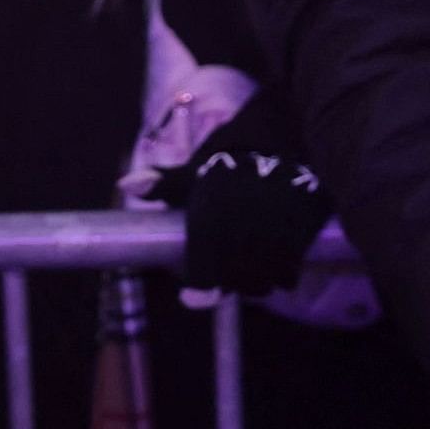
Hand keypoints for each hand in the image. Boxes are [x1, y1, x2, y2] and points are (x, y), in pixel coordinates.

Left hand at [154, 113, 329, 302]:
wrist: (291, 130)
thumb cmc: (235, 151)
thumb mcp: (198, 167)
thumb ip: (165, 183)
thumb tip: (126, 185)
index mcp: (209, 219)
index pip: (203, 274)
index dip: (198, 292)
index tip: (191, 299)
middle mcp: (240, 231)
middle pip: (231, 283)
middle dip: (225, 285)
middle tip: (223, 279)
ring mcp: (274, 235)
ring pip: (260, 283)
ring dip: (253, 284)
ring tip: (248, 273)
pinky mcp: (303, 234)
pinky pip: (288, 274)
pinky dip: (281, 277)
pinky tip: (276, 269)